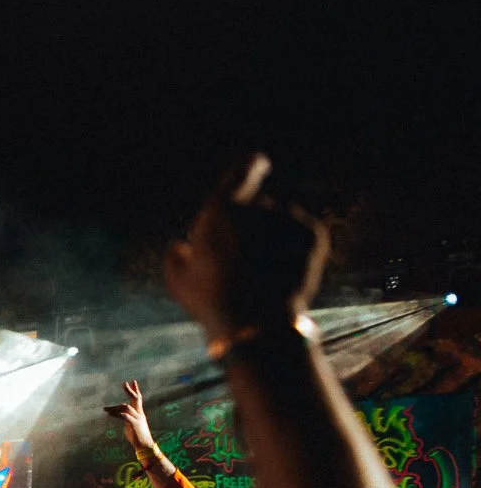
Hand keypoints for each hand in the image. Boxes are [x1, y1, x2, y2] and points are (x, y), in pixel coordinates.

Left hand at [103, 380, 156, 452]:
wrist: (145, 445)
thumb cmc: (137, 436)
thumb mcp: (131, 424)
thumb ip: (126, 418)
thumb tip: (120, 414)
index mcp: (139, 413)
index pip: (138, 399)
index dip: (135, 390)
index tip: (132, 382)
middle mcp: (139, 414)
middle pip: (135, 399)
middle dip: (130, 391)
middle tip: (124, 383)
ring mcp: (137, 419)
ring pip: (126, 408)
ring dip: (115, 408)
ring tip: (105, 410)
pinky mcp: (134, 425)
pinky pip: (125, 417)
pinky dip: (117, 414)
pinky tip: (110, 414)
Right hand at [164, 155, 328, 350]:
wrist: (259, 324)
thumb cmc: (213, 303)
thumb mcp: (179, 282)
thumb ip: (176, 257)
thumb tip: (180, 247)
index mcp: (221, 210)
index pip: (240, 172)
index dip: (248, 167)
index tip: (256, 163)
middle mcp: (257, 206)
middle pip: (257, 207)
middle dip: (253, 226)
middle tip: (246, 259)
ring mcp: (288, 218)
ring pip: (280, 221)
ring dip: (274, 237)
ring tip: (265, 272)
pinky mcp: (311, 233)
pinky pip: (300, 232)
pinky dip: (294, 247)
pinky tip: (282, 271)